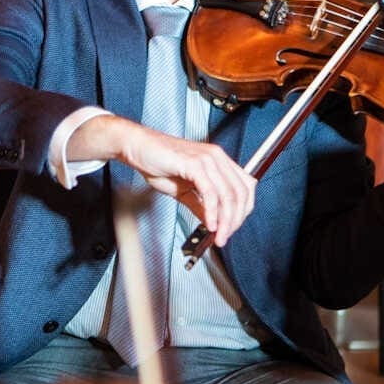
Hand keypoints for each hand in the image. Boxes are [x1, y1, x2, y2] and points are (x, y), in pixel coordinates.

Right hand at [69, 116, 255, 245]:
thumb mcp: (182, 190)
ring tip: (218, 235)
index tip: (232, 227)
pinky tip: (209, 223)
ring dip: (225, 220)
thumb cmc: (156, 162)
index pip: (245, 186)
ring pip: (228, 195)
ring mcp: (207, 159)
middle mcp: (217, 157)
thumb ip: (199, 205)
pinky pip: (210, 193)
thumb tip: (211, 222)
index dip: (242, 211)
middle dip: (235, 220)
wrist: (137, 147)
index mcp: (218, 160)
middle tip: (225, 236)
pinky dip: (212, 212)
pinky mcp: (194, 164)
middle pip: (241, 193)